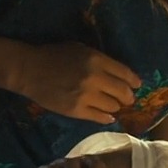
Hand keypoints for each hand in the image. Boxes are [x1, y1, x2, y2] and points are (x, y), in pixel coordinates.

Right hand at [15, 42, 141, 123]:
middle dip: (128, 96)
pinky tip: (106, 115)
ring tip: (112, 105)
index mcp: (96, 60)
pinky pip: (99, 117)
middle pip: (123, 92)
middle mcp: (94, 78)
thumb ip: (101, 61)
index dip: (134, 81)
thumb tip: (121, 75)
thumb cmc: (55, 55)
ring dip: (115, 106)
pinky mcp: (76, 111)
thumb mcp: (81, 49)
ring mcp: (85, 96)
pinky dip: (106, 117)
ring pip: (113, 106)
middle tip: (127, 98)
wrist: (30, 70)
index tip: (137, 85)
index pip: (125, 73)